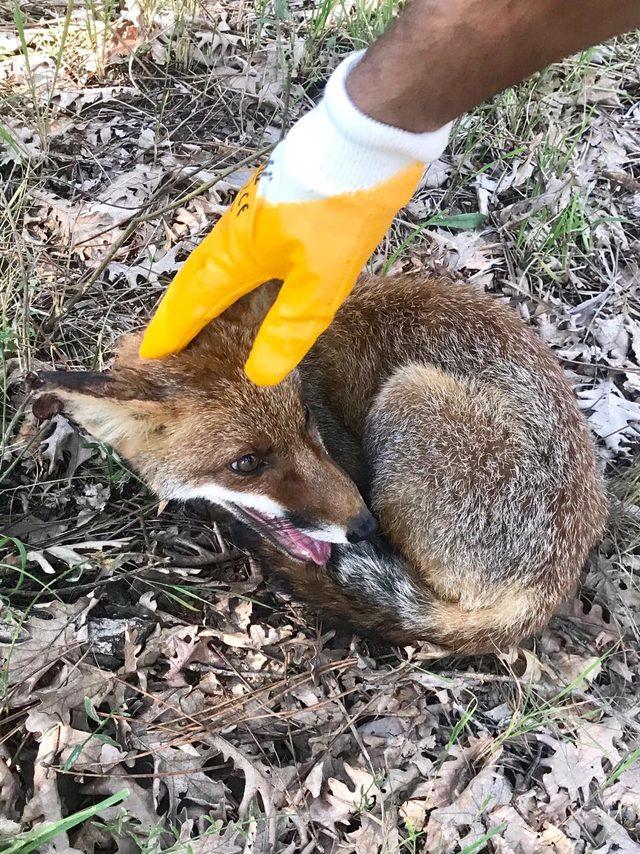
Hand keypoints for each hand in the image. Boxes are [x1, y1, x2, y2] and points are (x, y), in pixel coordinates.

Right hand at [139, 52, 449, 384]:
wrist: (364, 136)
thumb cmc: (339, 211)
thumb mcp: (319, 282)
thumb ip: (289, 328)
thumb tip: (258, 375)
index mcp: (237, 255)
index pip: (193, 301)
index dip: (173, 330)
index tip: (150, 353)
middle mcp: (234, 233)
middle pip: (194, 278)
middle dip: (177, 311)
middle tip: (163, 338)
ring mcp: (252, 213)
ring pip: (213, 259)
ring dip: (199, 289)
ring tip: (196, 313)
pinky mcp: (273, 201)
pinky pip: (234, 246)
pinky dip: (225, 270)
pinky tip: (242, 276)